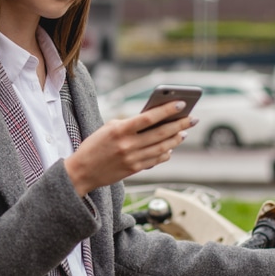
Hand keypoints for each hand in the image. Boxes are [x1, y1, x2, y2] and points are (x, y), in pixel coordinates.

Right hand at [64, 101, 196, 195]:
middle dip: (180, 125)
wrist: (82, 171)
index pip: (149, 117)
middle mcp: (128, 145)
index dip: (167, 110)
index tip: (182, 104)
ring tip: (184, 132)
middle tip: (192, 119)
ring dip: (176, 139)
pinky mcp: (134, 170)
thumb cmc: (95, 145)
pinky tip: (171, 147)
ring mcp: (132, 159)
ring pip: (162, 147)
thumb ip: (130, 124)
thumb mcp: (109, 128)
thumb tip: (154, 121)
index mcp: (120, 130)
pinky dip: (166, 153)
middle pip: (161, 133)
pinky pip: (156, 160)